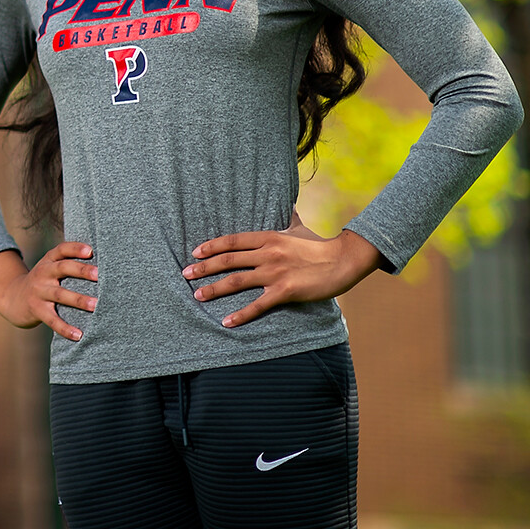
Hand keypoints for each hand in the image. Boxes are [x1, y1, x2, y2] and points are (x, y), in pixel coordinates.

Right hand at [0, 241, 96, 340]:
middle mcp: (43, 273)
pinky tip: (79, 335)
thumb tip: (105, 261)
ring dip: (78, 300)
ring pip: (60, 294)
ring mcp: (39, 292)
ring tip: (95, 305)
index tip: (90, 250)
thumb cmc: (44, 279)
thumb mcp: (51, 265)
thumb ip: (70, 260)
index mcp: (49, 260)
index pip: (62, 249)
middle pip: (62, 268)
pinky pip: (52, 319)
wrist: (13, 297)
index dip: (75, 248)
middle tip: (99, 275)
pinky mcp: (37, 310)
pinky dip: (65, 328)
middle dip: (81, 271)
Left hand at [184, 215, 382, 328]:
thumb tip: (289, 206)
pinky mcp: (284, 291)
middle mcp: (268, 253)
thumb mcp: (300, 229)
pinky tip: (226, 322)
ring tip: (197, 295)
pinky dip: (240, 315)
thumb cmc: (321, 246)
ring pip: (236, 281)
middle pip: (228, 260)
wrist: (343, 260)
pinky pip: (257, 305)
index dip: (212, 246)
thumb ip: (289, 220)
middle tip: (186, 274)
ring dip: (214, 289)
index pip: (234, 240)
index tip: (195, 253)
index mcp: (270, 237)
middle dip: (204, 268)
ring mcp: (275, 272)